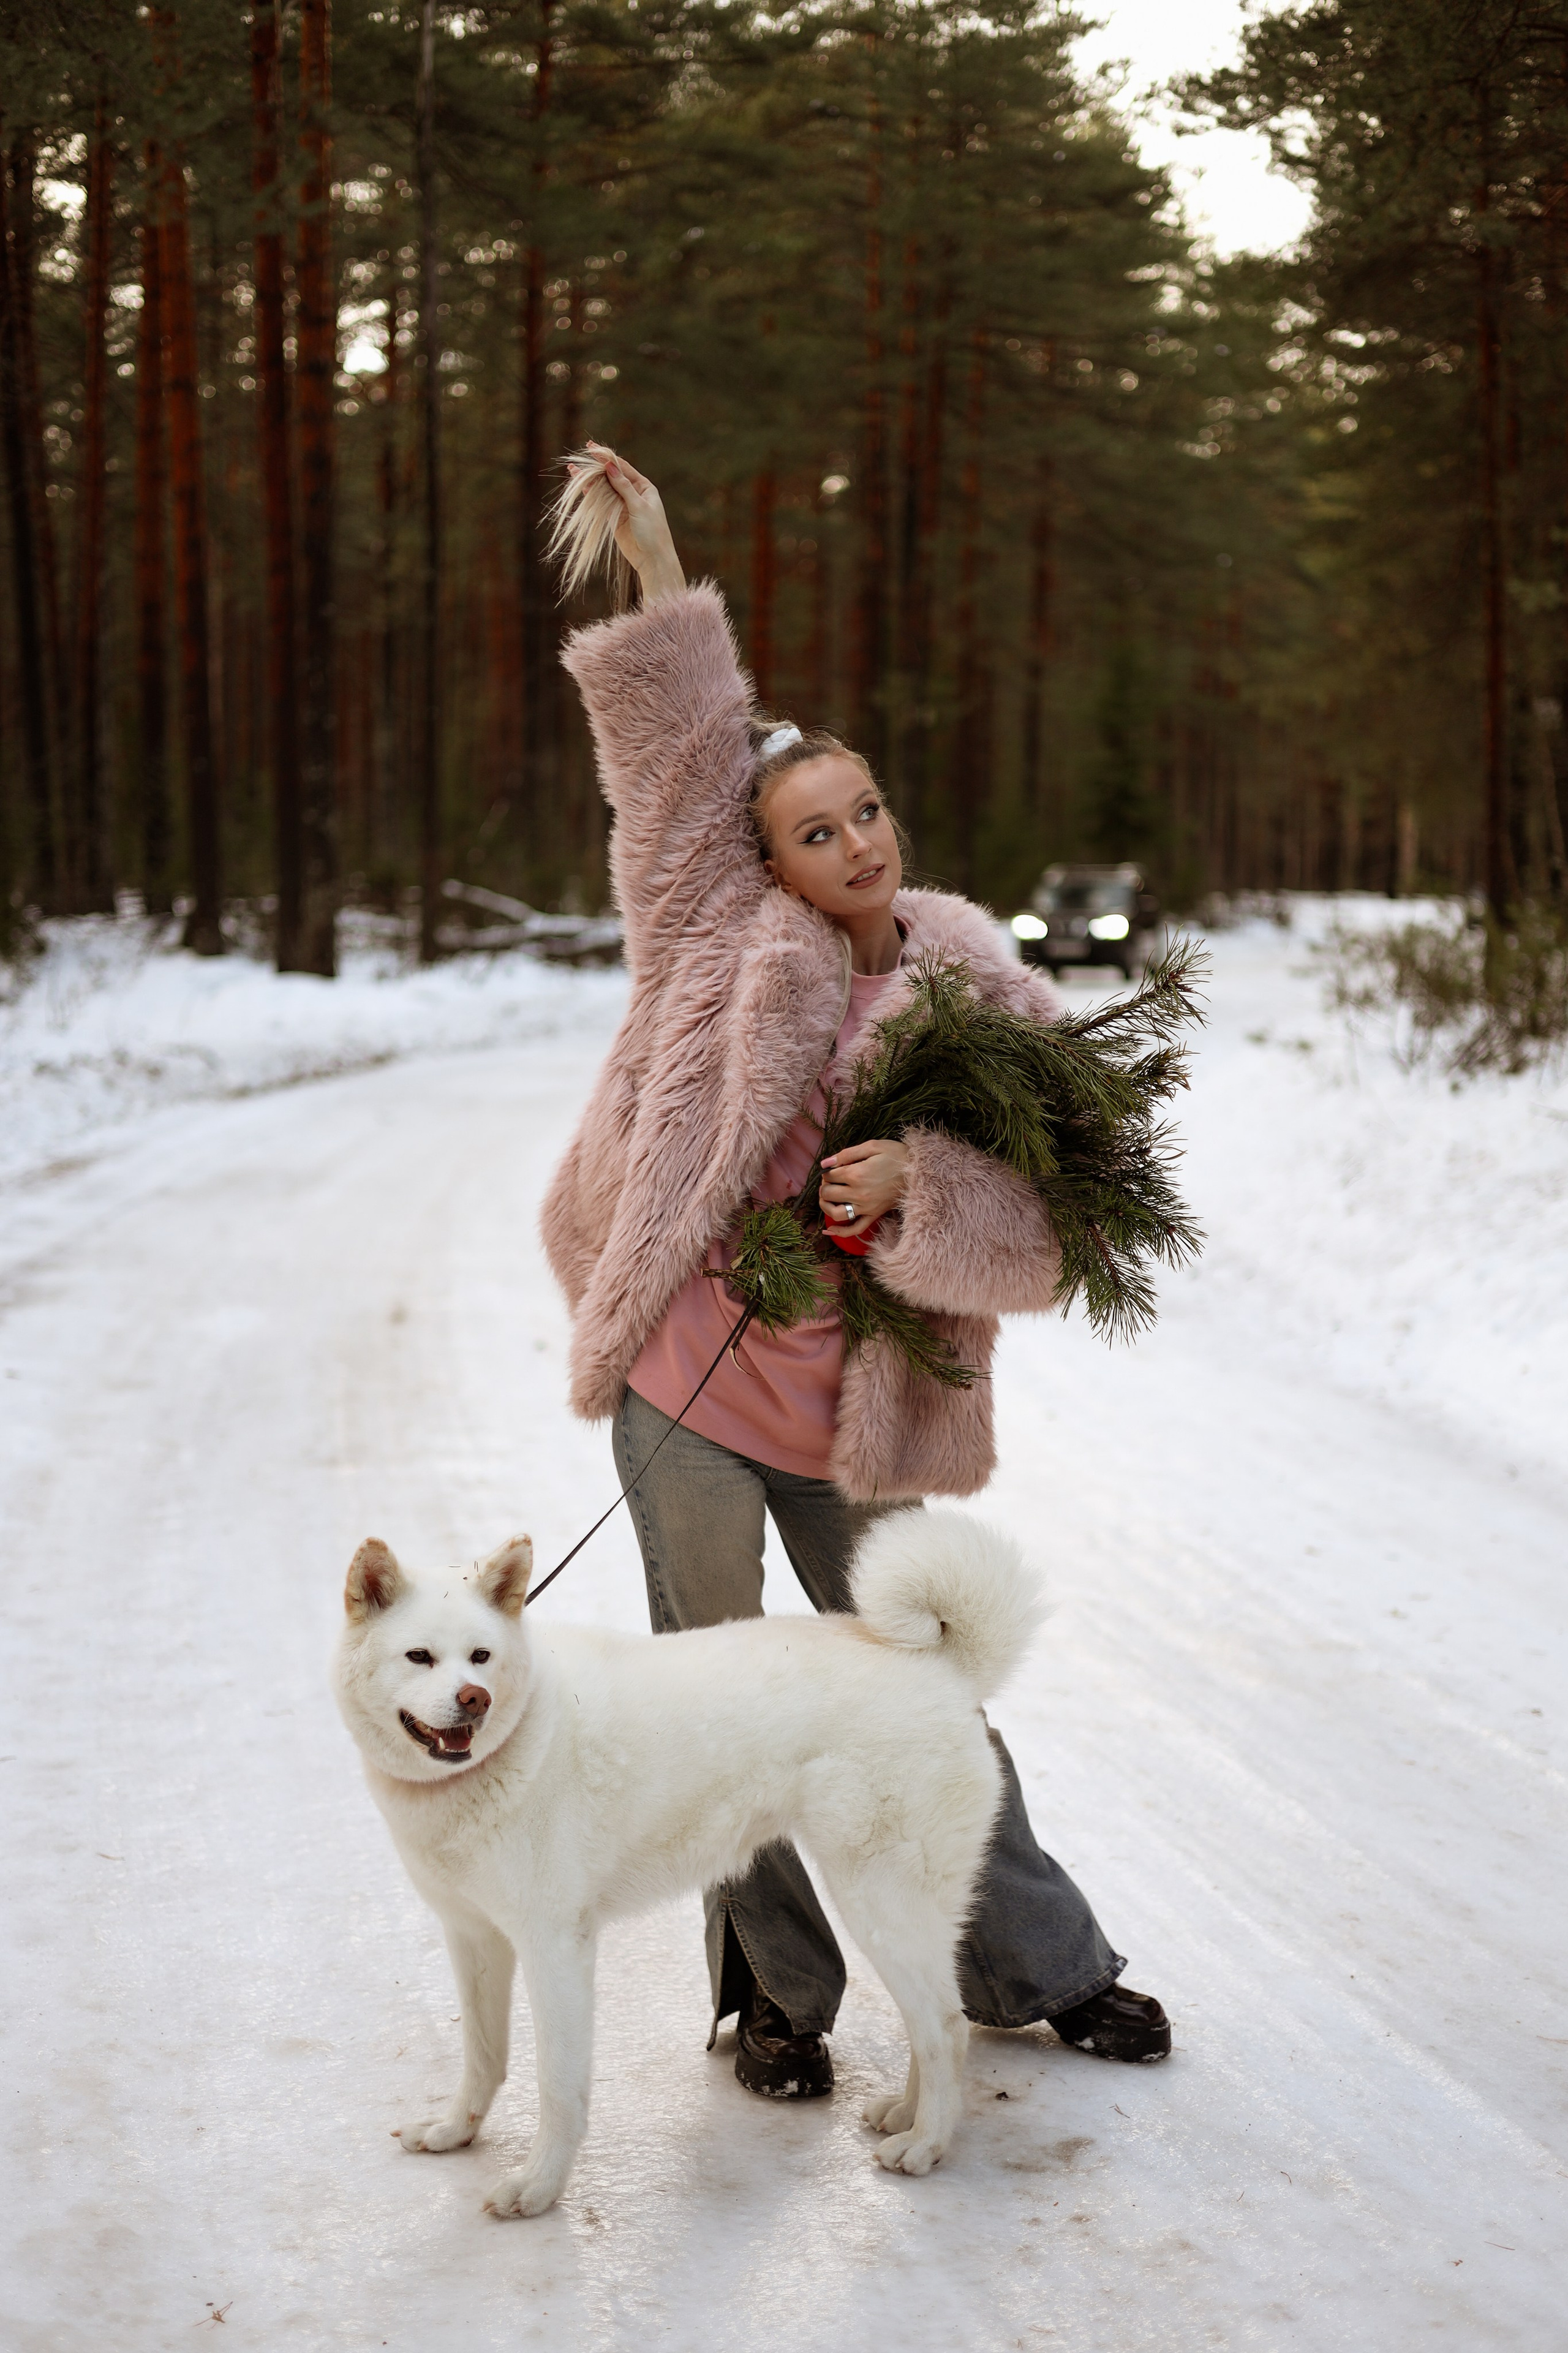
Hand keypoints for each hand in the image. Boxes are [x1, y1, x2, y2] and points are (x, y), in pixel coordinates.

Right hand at [573, 443, 685, 603]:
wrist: (652, 559)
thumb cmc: (652, 531)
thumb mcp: (639, 506)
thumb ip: (623, 487)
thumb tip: (609, 467)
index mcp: (644, 487)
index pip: (622, 468)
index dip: (607, 458)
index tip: (592, 448)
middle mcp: (633, 493)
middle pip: (612, 476)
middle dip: (597, 466)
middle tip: (582, 454)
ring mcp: (622, 505)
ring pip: (604, 488)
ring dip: (591, 480)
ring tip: (574, 469)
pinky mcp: (614, 517)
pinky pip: (601, 502)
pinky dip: (591, 494)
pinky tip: (581, 485)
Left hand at [820, 1139, 907, 1236]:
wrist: (920, 1170)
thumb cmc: (896, 1155)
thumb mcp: (873, 1146)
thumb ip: (846, 1154)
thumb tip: (825, 1163)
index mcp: (856, 1174)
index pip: (829, 1176)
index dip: (827, 1171)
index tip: (832, 1168)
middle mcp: (859, 1193)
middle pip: (828, 1194)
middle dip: (825, 1186)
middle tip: (830, 1180)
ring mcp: (866, 1207)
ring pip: (836, 1213)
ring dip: (826, 1206)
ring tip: (826, 1198)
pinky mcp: (874, 1215)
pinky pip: (855, 1229)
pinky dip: (841, 1232)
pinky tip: (830, 1230)